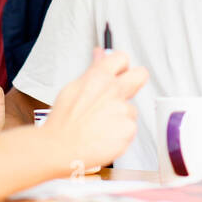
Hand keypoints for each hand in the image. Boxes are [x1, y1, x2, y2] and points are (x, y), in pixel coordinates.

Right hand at [41, 48, 145, 174]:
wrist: (60, 148)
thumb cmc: (64, 121)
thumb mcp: (74, 89)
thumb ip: (93, 70)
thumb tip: (101, 54)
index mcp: (98, 77)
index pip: (121, 58)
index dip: (121, 66)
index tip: (119, 73)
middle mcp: (113, 90)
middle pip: (140, 75)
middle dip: (136, 81)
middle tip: (125, 92)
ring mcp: (122, 109)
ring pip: (131, 109)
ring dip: (120, 117)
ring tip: (101, 126)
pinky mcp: (128, 129)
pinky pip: (130, 128)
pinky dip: (120, 134)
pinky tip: (105, 137)